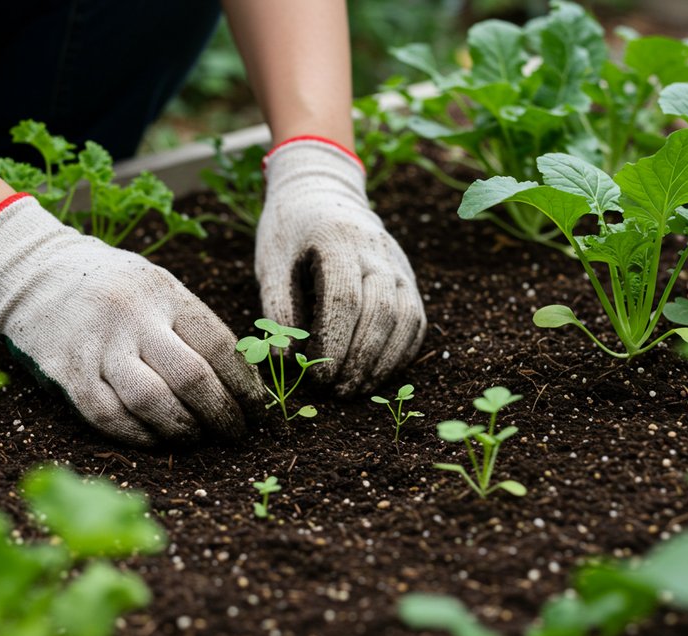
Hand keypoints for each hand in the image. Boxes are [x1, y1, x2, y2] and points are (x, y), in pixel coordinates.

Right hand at [0, 194, 263, 445]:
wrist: (35, 269)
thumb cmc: (115, 287)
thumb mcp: (159, 287)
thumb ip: (194, 327)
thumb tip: (244, 382)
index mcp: (165, 293)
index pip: (219, 346)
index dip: (245, 385)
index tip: (257, 409)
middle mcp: (133, 317)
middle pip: (190, 377)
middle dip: (221, 414)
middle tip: (235, 433)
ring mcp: (97, 344)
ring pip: (150, 401)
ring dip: (182, 429)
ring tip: (197, 438)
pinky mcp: (67, 371)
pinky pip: (109, 416)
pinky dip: (138, 435)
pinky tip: (156, 440)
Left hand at [255, 138, 426, 395]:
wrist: (323, 192)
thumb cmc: (290, 232)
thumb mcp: (271, 262)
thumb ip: (277, 307)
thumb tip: (286, 358)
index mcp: (337, 240)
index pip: (344, 298)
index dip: (334, 341)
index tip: (318, 374)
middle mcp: (377, 251)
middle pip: (381, 311)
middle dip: (360, 358)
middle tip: (337, 392)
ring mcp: (398, 264)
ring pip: (405, 317)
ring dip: (384, 361)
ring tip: (358, 389)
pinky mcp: (407, 278)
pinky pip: (416, 320)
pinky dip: (401, 352)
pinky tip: (378, 374)